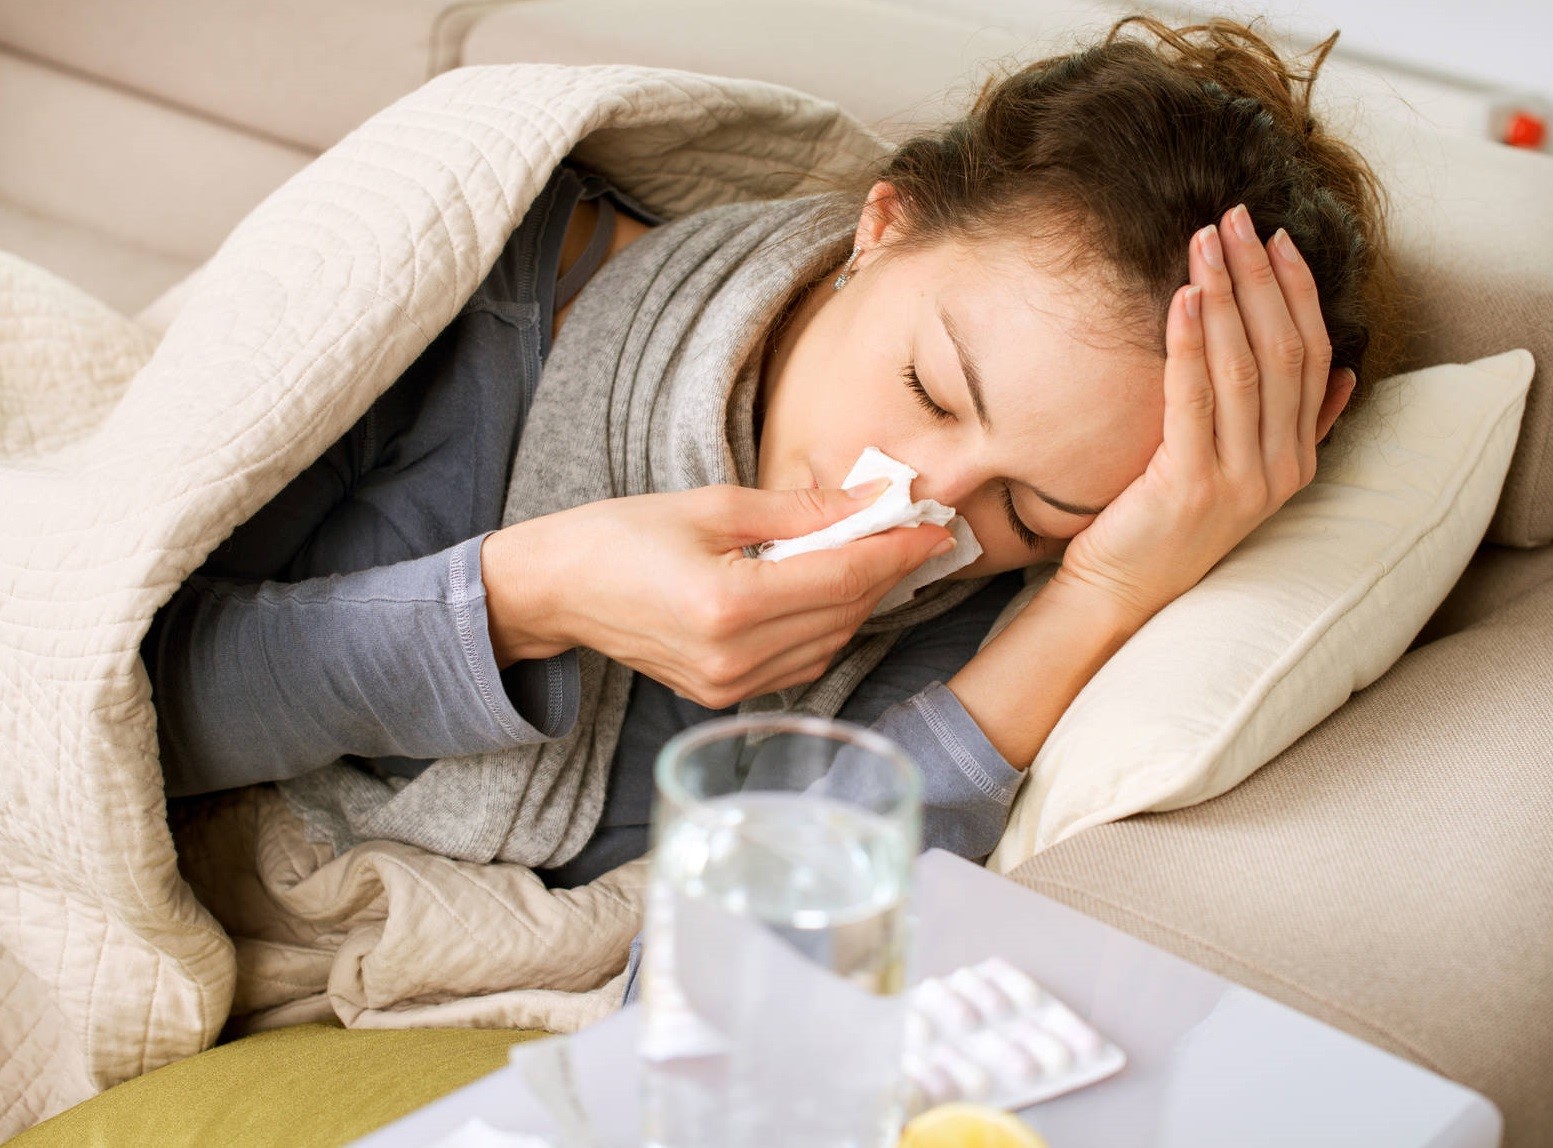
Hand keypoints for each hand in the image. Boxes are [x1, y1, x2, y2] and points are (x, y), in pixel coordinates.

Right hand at [481, 483, 952, 707]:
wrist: (558, 590)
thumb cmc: (622, 535)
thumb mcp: (713, 506)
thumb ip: (800, 511)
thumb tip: (871, 502)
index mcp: (728, 604)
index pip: (842, 579)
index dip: (895, 552)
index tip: (932, 526)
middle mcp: (733, 657)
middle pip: (843, 614)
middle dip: (885, 572)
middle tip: (912, 532)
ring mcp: (728, 686)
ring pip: (830, 644)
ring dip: (860, 600)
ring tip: (875, 556)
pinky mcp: (723, 695)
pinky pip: (800, 663)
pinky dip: (827, 626)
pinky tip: (831, 591)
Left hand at [1056, 204, 1356, 622]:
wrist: (1122, 591)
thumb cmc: (1166, 524)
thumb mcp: (1240, 473)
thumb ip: (1294, 428)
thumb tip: (1343, 376)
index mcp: (1297, 459)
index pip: (1311, 356)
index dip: (1298, 292)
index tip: (1276, 238)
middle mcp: (1279, 469)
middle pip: (1282, 351)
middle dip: (1259, 277)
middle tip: (1235, 218)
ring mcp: (1241, 481)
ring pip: (1244, 368)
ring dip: (1224, 296)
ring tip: (1204, 242)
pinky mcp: (1192, 487)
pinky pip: (1195, 401)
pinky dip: (1189, 344)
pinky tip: (1179, 298)